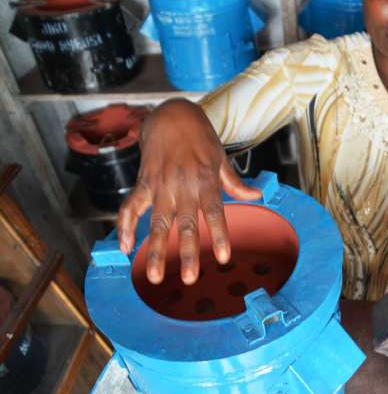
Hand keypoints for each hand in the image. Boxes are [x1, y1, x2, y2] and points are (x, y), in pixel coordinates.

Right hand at [117, 99, 261, 284]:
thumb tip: (256, 195)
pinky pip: (131, 207)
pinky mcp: (143, 183)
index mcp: (205, 181)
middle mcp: (182, 186)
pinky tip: (125, 248)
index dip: (218, 235)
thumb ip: (234, 182)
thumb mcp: (221, 158)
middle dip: (186, 253)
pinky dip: (124, 227)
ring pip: (157, 223)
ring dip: (155, 250)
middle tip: (189, 278)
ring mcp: (160, 186)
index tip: (222, 257)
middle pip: (185, 224)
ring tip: (155, 276)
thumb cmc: (200, 138)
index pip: (214, 212)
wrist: (172, 114)